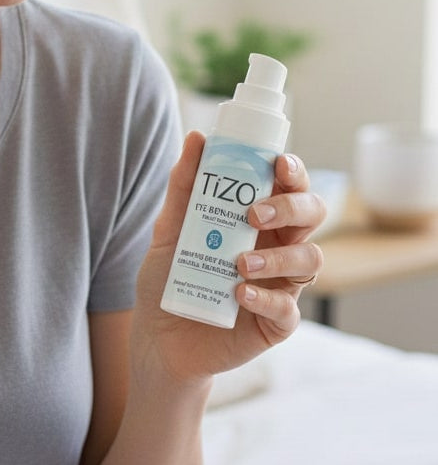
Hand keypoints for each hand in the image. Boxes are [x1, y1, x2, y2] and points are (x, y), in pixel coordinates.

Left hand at [132, 132, 326, 383]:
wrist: (158, 334)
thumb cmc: (170, 273)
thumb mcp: (169, 226)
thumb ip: (184, 185)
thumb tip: (197, 137)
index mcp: (258, 217)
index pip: (290, 186)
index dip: (294, 171)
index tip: (278, 163)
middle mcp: (276, 246)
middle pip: (313, 215)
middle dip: (292, 208)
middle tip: (255, 214)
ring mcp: (281, 284)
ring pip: (310, 259)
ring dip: (279, 256)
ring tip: (240, 262)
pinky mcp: (275, 322)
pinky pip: (288, 308)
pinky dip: (266, 297)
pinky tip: (238, 293)